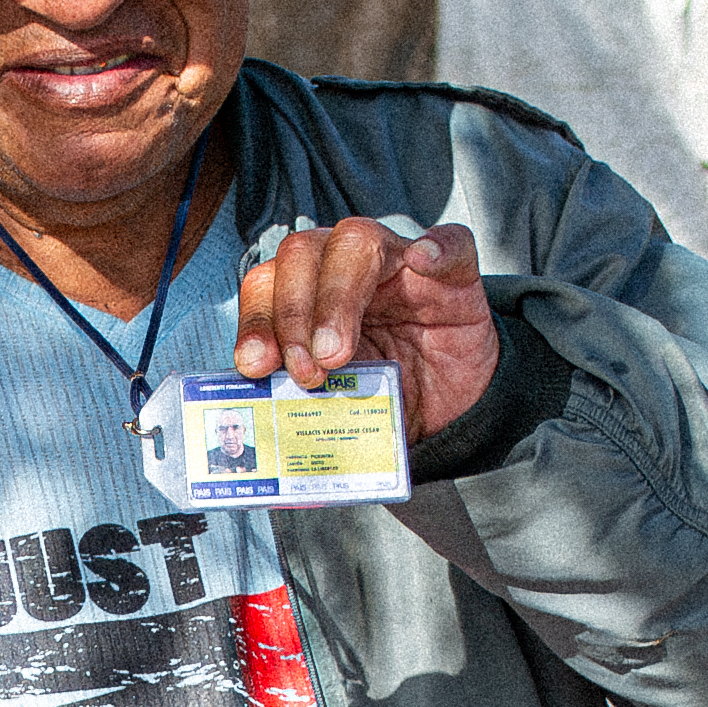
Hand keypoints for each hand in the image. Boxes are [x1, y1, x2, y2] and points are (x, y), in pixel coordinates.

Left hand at [237, 218, 497, 439]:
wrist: (448, 406)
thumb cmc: (381, 398)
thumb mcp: (333, 409)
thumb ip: (300, 417)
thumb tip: (265, 465)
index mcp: (303, 296)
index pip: (266, 285)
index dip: (256, 322)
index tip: (254, 367)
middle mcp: (342, 268)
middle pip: (302, 254)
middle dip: (294, 313)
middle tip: (307, 371)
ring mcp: (398, 263)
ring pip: (357, 241)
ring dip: (339, 295)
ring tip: (339, 354)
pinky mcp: (453, 274)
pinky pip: (451, 243)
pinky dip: (438, 248)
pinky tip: (425, 263)